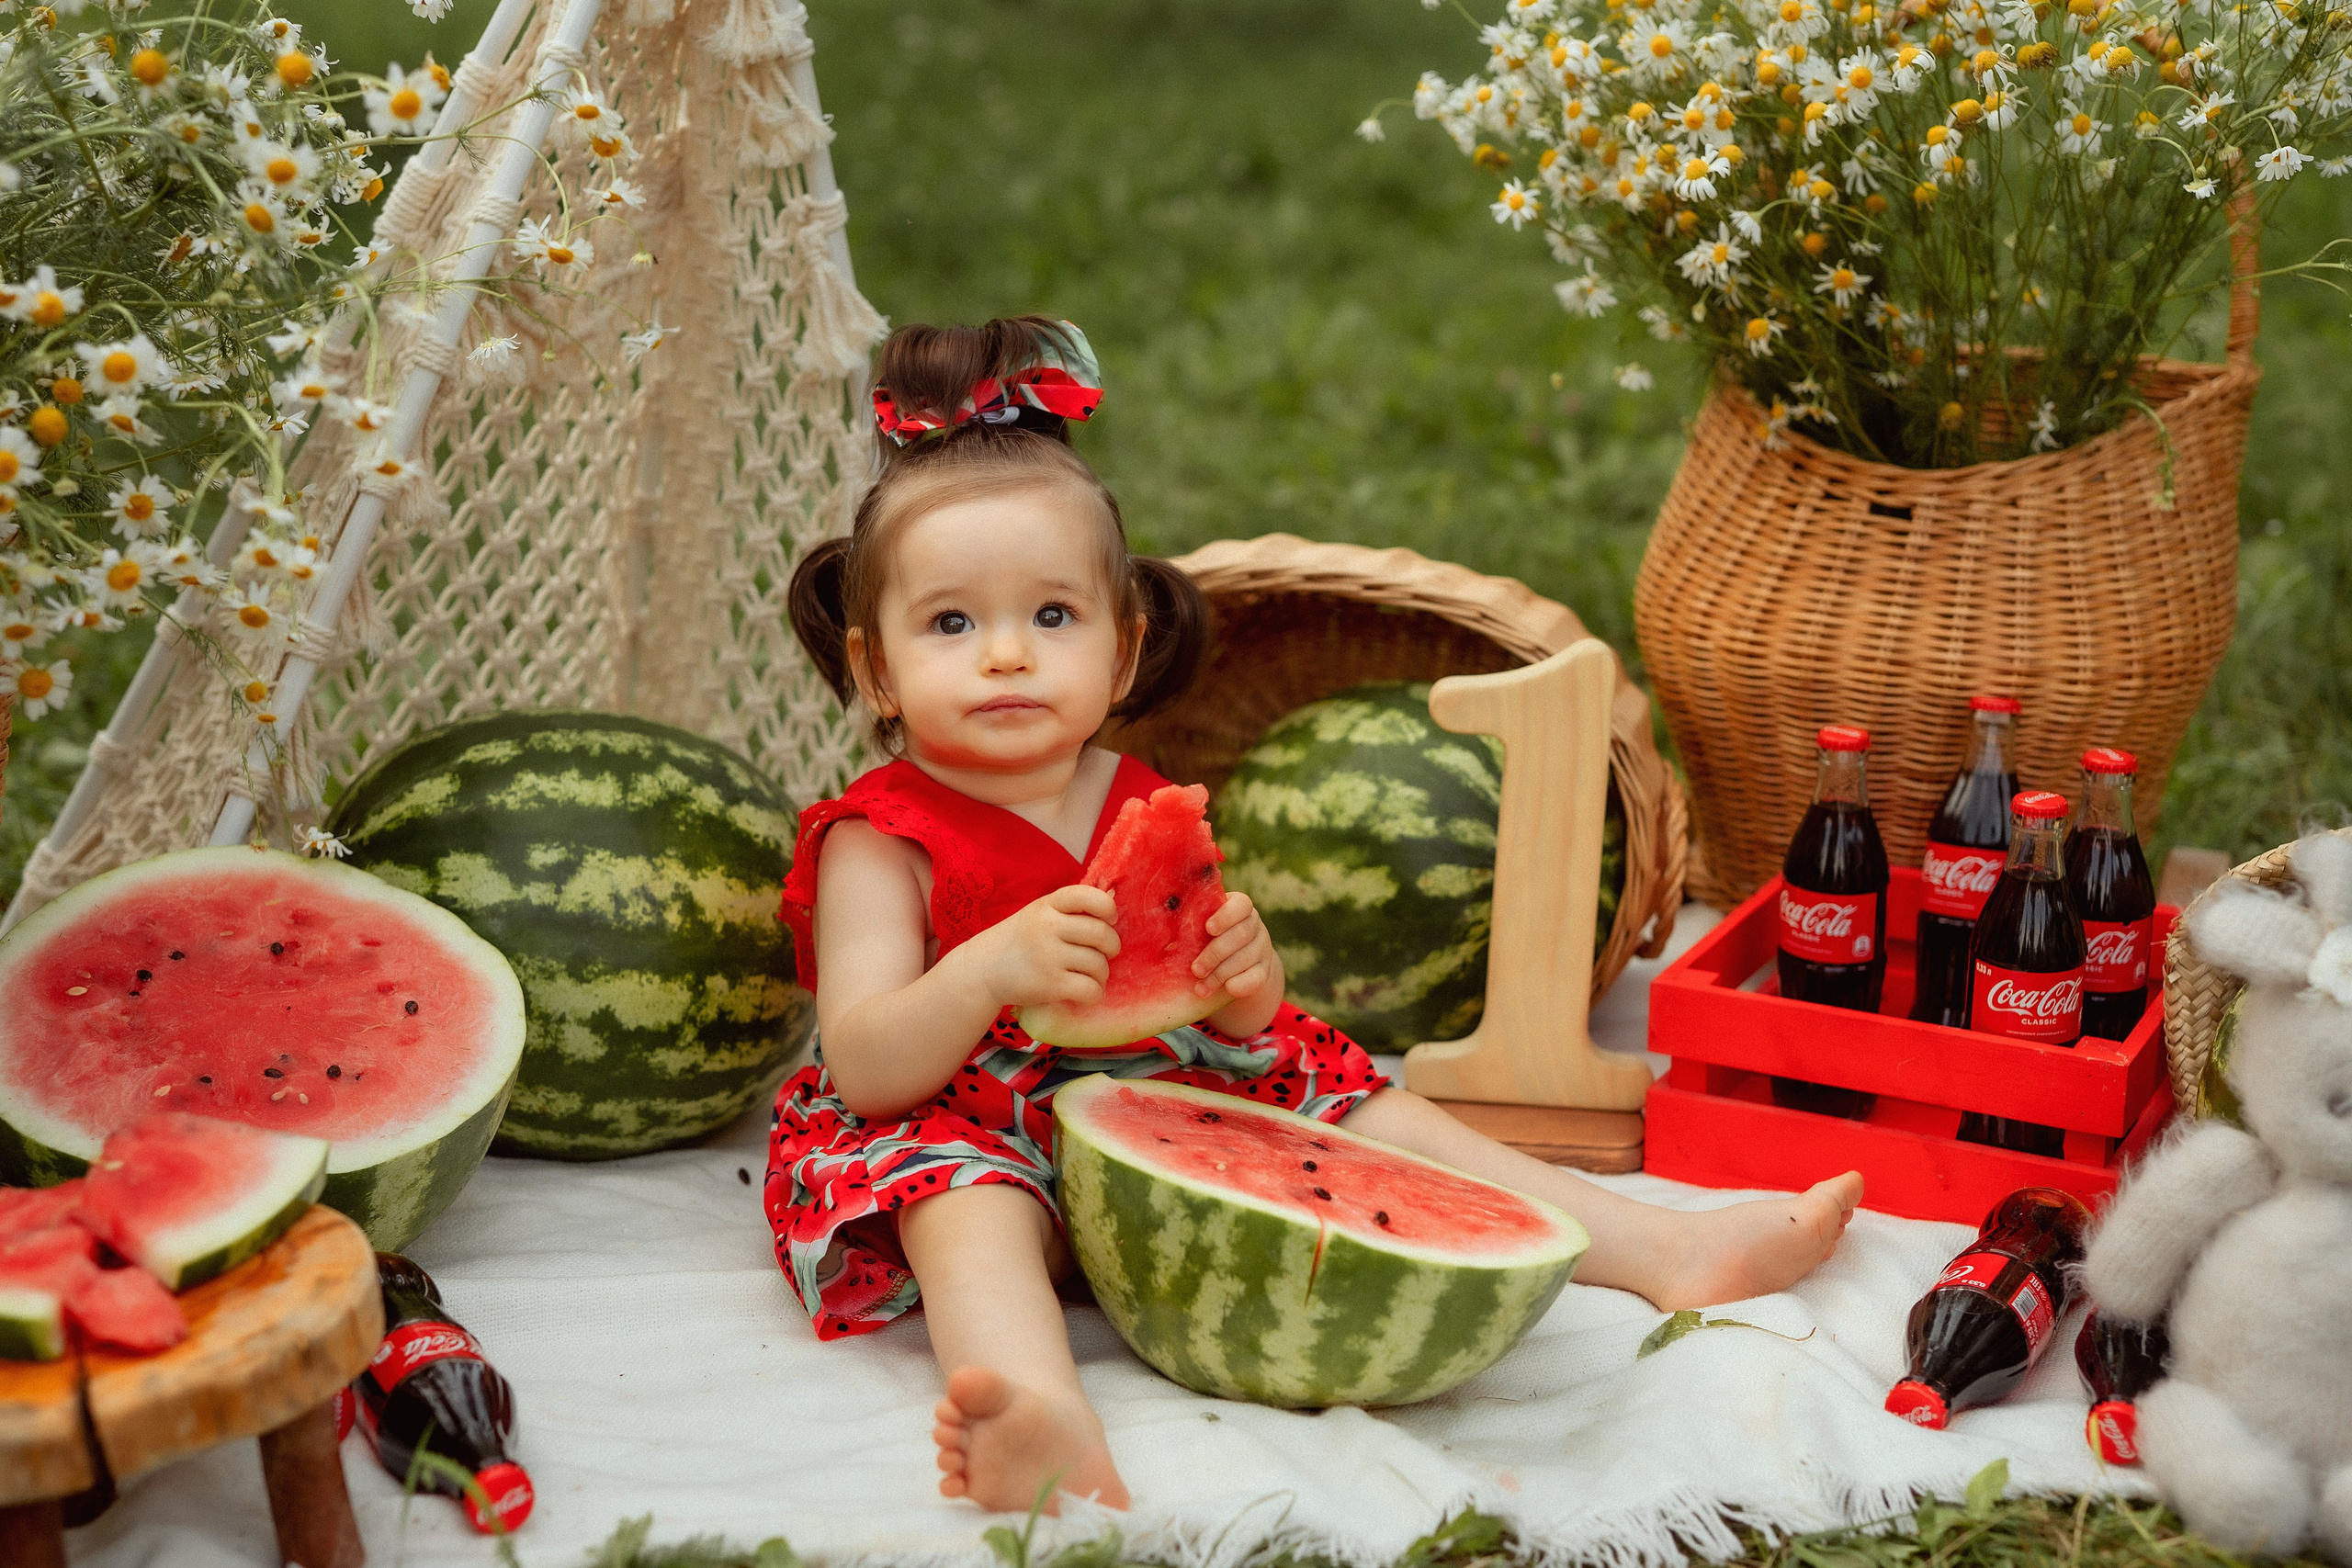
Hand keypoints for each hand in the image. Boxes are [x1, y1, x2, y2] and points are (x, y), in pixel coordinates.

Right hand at [966, 884, 1120, 1011]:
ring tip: (1090, 975)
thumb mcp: (1040, 913)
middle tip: (1104, 953)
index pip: (1088, 896)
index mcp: (1048, 904)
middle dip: (1111, 946)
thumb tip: (1114, 898)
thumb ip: (1072, 909)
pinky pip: (1091, 989)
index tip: (1109, 920)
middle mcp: (1047, 927)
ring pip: (1099, 964)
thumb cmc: (1021, 940)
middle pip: (1101, 933)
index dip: (1108, 908)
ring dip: (1102, 974)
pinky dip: (1095, 993)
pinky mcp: (1049, 985)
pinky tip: (1085, 991)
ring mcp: (1048, 956)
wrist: (984, 970)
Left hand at [1194, 891, 1273, 998]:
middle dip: (1215, 954)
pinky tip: (1226, 989)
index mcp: (1238, 907)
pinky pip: (1257, 978)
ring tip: (1200, 987)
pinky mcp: (1265, 970)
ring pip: (1245, 958)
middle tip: (1195, 969)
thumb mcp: (1200, 929)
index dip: (1225, 916)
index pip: (1241, 905)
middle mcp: (1254, 925)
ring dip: (1220, 974)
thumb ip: (1189, 927)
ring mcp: (1262, 948)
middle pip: (1240, 934)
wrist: (1232, 965)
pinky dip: (1241, 985)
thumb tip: (1165, 941)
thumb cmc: (1206, 940)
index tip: (1208, 928)